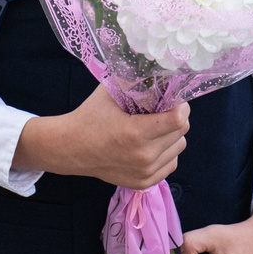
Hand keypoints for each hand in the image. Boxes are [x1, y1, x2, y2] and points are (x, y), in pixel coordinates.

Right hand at [13, 84, 188, 188]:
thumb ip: (135, 81)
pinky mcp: (144, 182)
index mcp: (136, 133)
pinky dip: (167, 152)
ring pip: (179, 147)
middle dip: (177, 117)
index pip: (179, 119)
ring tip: (155, 128)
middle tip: (163, 110)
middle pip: (181, 132)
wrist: (71, 148)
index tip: (173, 99)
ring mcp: (144, 172)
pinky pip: (171, 163)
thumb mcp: (110, 92)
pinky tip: (152, 144)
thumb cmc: (90, 117)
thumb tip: (160, 71)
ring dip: (173, 135)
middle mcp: (143, 156)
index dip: (180, 105)